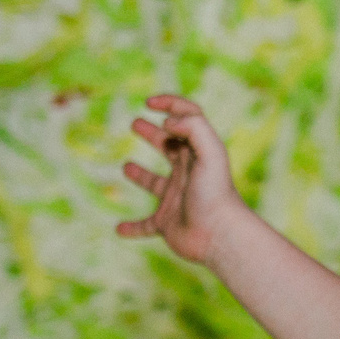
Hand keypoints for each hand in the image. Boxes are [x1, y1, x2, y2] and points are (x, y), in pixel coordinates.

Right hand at [117, 94, 243, 266]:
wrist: (219, 236)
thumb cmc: (215, 194)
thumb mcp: (210, 152)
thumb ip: (193, 128)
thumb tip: (168, 122)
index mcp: (197, 153)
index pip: (187, 121)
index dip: (171, 105)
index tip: (149, 102)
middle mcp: (187, 174)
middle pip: (169, 147)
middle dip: (153, 133)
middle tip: (135, 123)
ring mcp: (176, 199)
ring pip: (155, 184)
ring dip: (140, 176)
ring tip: (126, 167)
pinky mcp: (167, 224)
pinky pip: (146, 225)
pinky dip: (133, 228)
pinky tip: (119, 229)